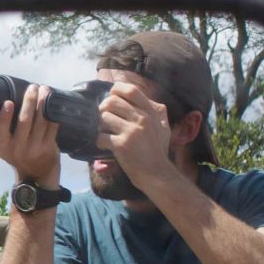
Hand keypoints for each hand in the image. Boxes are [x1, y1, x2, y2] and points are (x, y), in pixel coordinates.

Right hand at [0, 84, 61, 184]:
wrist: (36, 174)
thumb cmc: (18, 153)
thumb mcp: (5, 146)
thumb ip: (3, 129)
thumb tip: (6, 102)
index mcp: (3, 146)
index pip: (0, 131)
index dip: (4, 117)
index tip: (8, 102)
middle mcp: (18, 148)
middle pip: (24, 121)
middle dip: (29, 102)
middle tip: (33, 87)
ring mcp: (35, 148)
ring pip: (41, 121)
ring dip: (43, 103)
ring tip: (45, 89)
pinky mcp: (49, 147)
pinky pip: (52, 126)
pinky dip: (53, 112)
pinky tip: (53, 102)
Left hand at [97, 78, 180, 192]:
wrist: (157, 173)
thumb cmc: (158, 150)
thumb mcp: (163, 126)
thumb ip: (156, 111)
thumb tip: (145, 97)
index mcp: (151, 112)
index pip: (130, 90)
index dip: (116, 90)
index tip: (113, 97)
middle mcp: (142, 118)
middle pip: (112, 101)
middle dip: (104, 109)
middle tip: (106, 119)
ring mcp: (131, 131)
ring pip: (104, 116)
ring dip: (100, 125)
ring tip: (106, 132)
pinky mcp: (121, 145)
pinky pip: (100, 135)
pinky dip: (99, 141)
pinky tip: (105, 145)